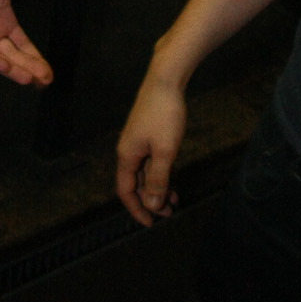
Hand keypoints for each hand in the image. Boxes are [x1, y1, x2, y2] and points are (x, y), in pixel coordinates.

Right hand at [116, 76, 185, 226]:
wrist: (166, 79)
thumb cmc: (165, 114)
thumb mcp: (165, 151)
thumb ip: (158, 179)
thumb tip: (152, 204)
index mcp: (127, 156)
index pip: (125, 191)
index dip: (137, 209)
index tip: (151, 223)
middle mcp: (128, 150)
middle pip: (135, 183)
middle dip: (150, 200)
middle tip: (169, 211)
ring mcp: (137, 140)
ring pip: (144, 172)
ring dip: (157, 186)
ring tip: (175, 197)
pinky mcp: (146, 132)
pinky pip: (150, 159)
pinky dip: (160, 171)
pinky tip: (172, 173)